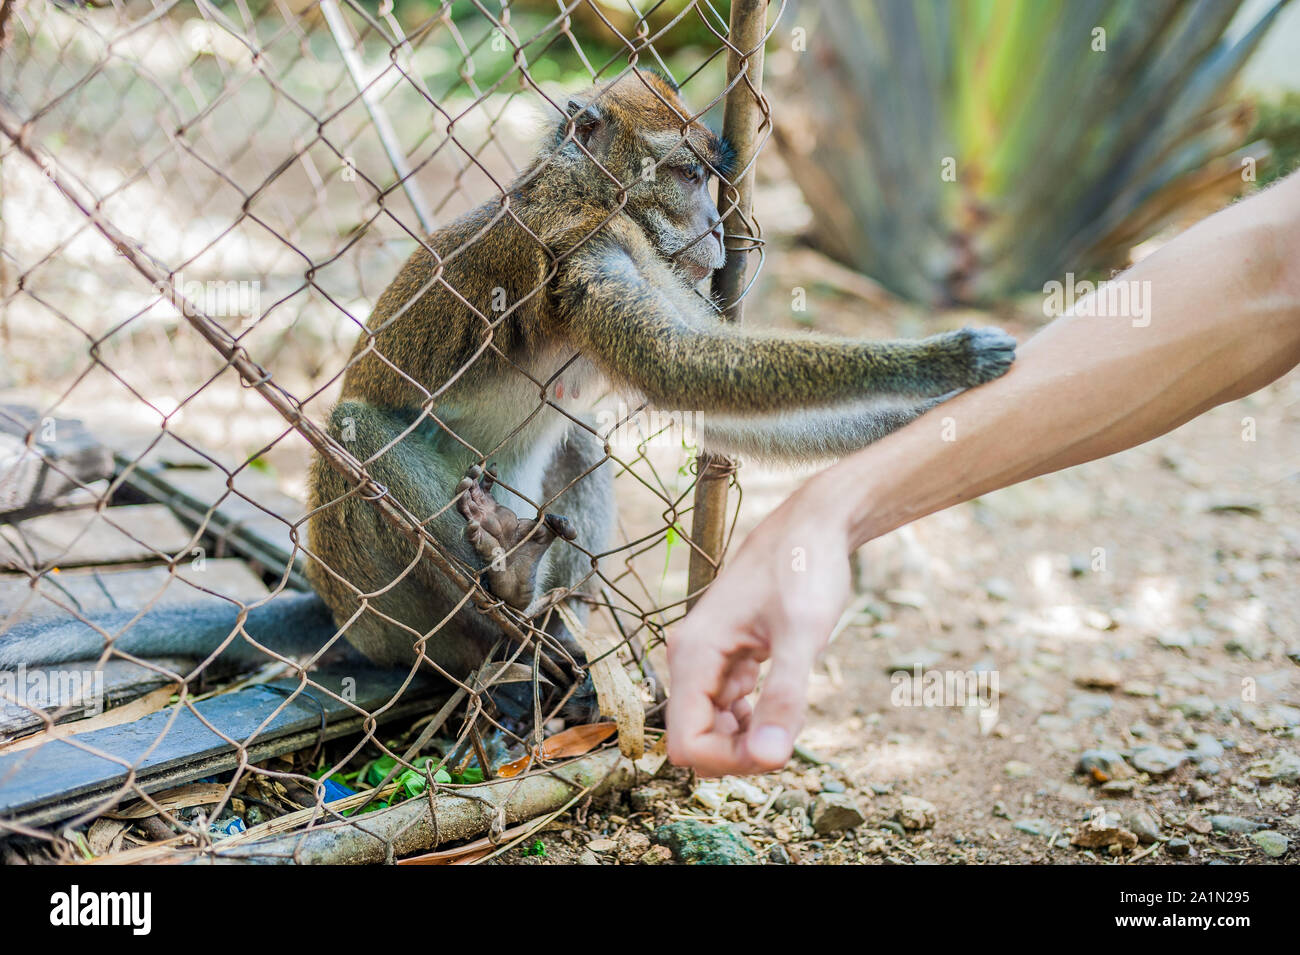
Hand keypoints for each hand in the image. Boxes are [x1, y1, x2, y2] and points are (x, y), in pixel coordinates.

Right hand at [666, 480, 852, 774]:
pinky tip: (784, 697)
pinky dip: (755, 715)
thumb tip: (768, 758)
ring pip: (712, 726)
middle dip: (740, 752)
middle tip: (789, 731)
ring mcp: (706, 657)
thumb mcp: (804, 634)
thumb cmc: (805, 568)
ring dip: (749, 736)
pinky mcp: (725, 655)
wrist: (813, 523)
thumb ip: (784, 697)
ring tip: (790, 711)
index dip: (729, 761)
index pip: (686, 743)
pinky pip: (728, 706)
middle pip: (696, 739)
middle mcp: (689, 657)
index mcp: (693, 654)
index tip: (777, 747)